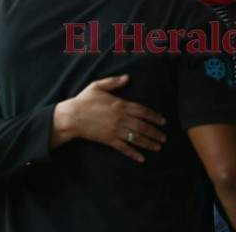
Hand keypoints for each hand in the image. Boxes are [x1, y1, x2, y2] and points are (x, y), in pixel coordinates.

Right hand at [52, 75, 166, 162]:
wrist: (71, 116)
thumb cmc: (84, 100)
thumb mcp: (98, 86)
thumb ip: (114, 82)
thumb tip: (128, 77)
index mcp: (120, 104)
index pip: (142, 111)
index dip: (154, 116)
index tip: (163, 121)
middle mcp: (120, 118)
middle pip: (142, 126)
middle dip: (155, 132)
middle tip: (164, 137)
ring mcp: (115, 130)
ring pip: (136, 138)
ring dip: (148, 143)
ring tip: (158, 147)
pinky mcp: (108, 140)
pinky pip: (124, 148)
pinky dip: (133, 153)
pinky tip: (141, 158)